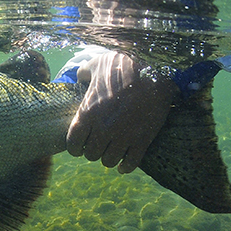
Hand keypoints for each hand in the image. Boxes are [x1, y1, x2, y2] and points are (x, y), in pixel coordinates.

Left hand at [66, 51, 177, 173]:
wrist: (156, 69)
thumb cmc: (124, 64)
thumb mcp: (98, 63)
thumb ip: (83, 73)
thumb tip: (79, 77)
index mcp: (89, 112)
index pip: (73, 144)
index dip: (75, 147)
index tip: (80, 145)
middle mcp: (104, 128)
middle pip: (91, 155)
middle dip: (93, 151)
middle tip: (99, 145)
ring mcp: (124, 136)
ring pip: (108, 162)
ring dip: (109, 158)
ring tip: (111, 151)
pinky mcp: (142, 140)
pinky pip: (130, 164)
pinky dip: (125, 167)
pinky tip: (123, 165)